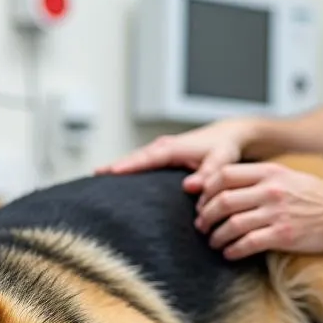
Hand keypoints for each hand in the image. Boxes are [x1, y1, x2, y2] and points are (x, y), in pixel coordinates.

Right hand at [96, 119, 255, 192]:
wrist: (229, 136)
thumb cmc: (225, 148)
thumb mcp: (222, 160)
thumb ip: (209, 173)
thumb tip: (190, 187)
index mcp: (174, 148)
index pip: (147, 158)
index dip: (129, 165)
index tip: (109, 173)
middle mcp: (163, 147)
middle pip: (133, 157)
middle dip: (114, 166)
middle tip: (92, 177)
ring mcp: (160, 151)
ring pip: (134, 159)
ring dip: (116, 166)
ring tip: (96, 178)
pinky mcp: (162, 157)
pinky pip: (139, 162)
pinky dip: (127, 168)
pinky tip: (115, 177)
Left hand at [194, 162, 322, 259]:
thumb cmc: (317, 196)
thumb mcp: (288, 175)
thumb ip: (260, 177)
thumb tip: (228, 184)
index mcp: (270, 172)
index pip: (225, 175)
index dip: (206, 189)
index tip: (200, 201)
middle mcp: (270, 190)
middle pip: (223, 200)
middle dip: (205, 215)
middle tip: (201, 225)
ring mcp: (277, 213)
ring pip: (232, 224)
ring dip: (216, 235)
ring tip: (213, 241)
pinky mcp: (283, 236)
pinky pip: (248, 244)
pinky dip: (233, 250)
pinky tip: (229, 253)